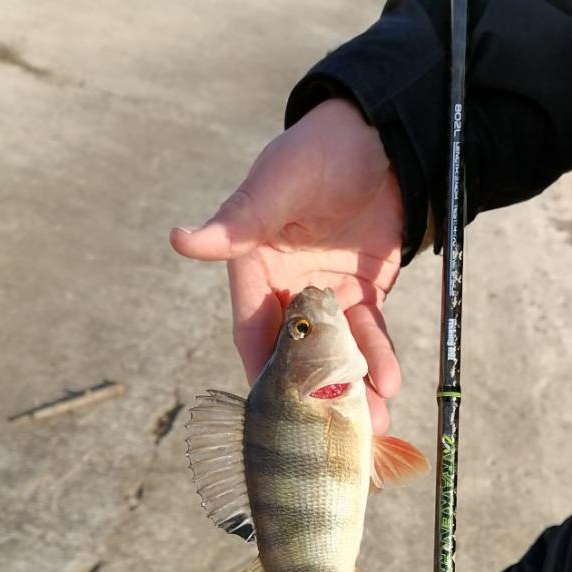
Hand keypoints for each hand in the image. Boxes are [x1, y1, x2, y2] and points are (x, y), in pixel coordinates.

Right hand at [170, 99, 403, 433]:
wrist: (381, 136)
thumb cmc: (317, 151)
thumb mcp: (277, 184)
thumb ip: (238, 221)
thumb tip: (180, 240)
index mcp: (254, 269)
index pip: (252, 330)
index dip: (261, 370)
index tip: (269, 413)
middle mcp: (288, 289)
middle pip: (298, 354)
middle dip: (314, 395)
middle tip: (329, 435)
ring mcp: (328, 295)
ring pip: (338, 353)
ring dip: (353, 389)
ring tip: (372, 424)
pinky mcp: (363, 294)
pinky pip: (371, 336)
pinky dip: (380, 361)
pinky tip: (391, 385)